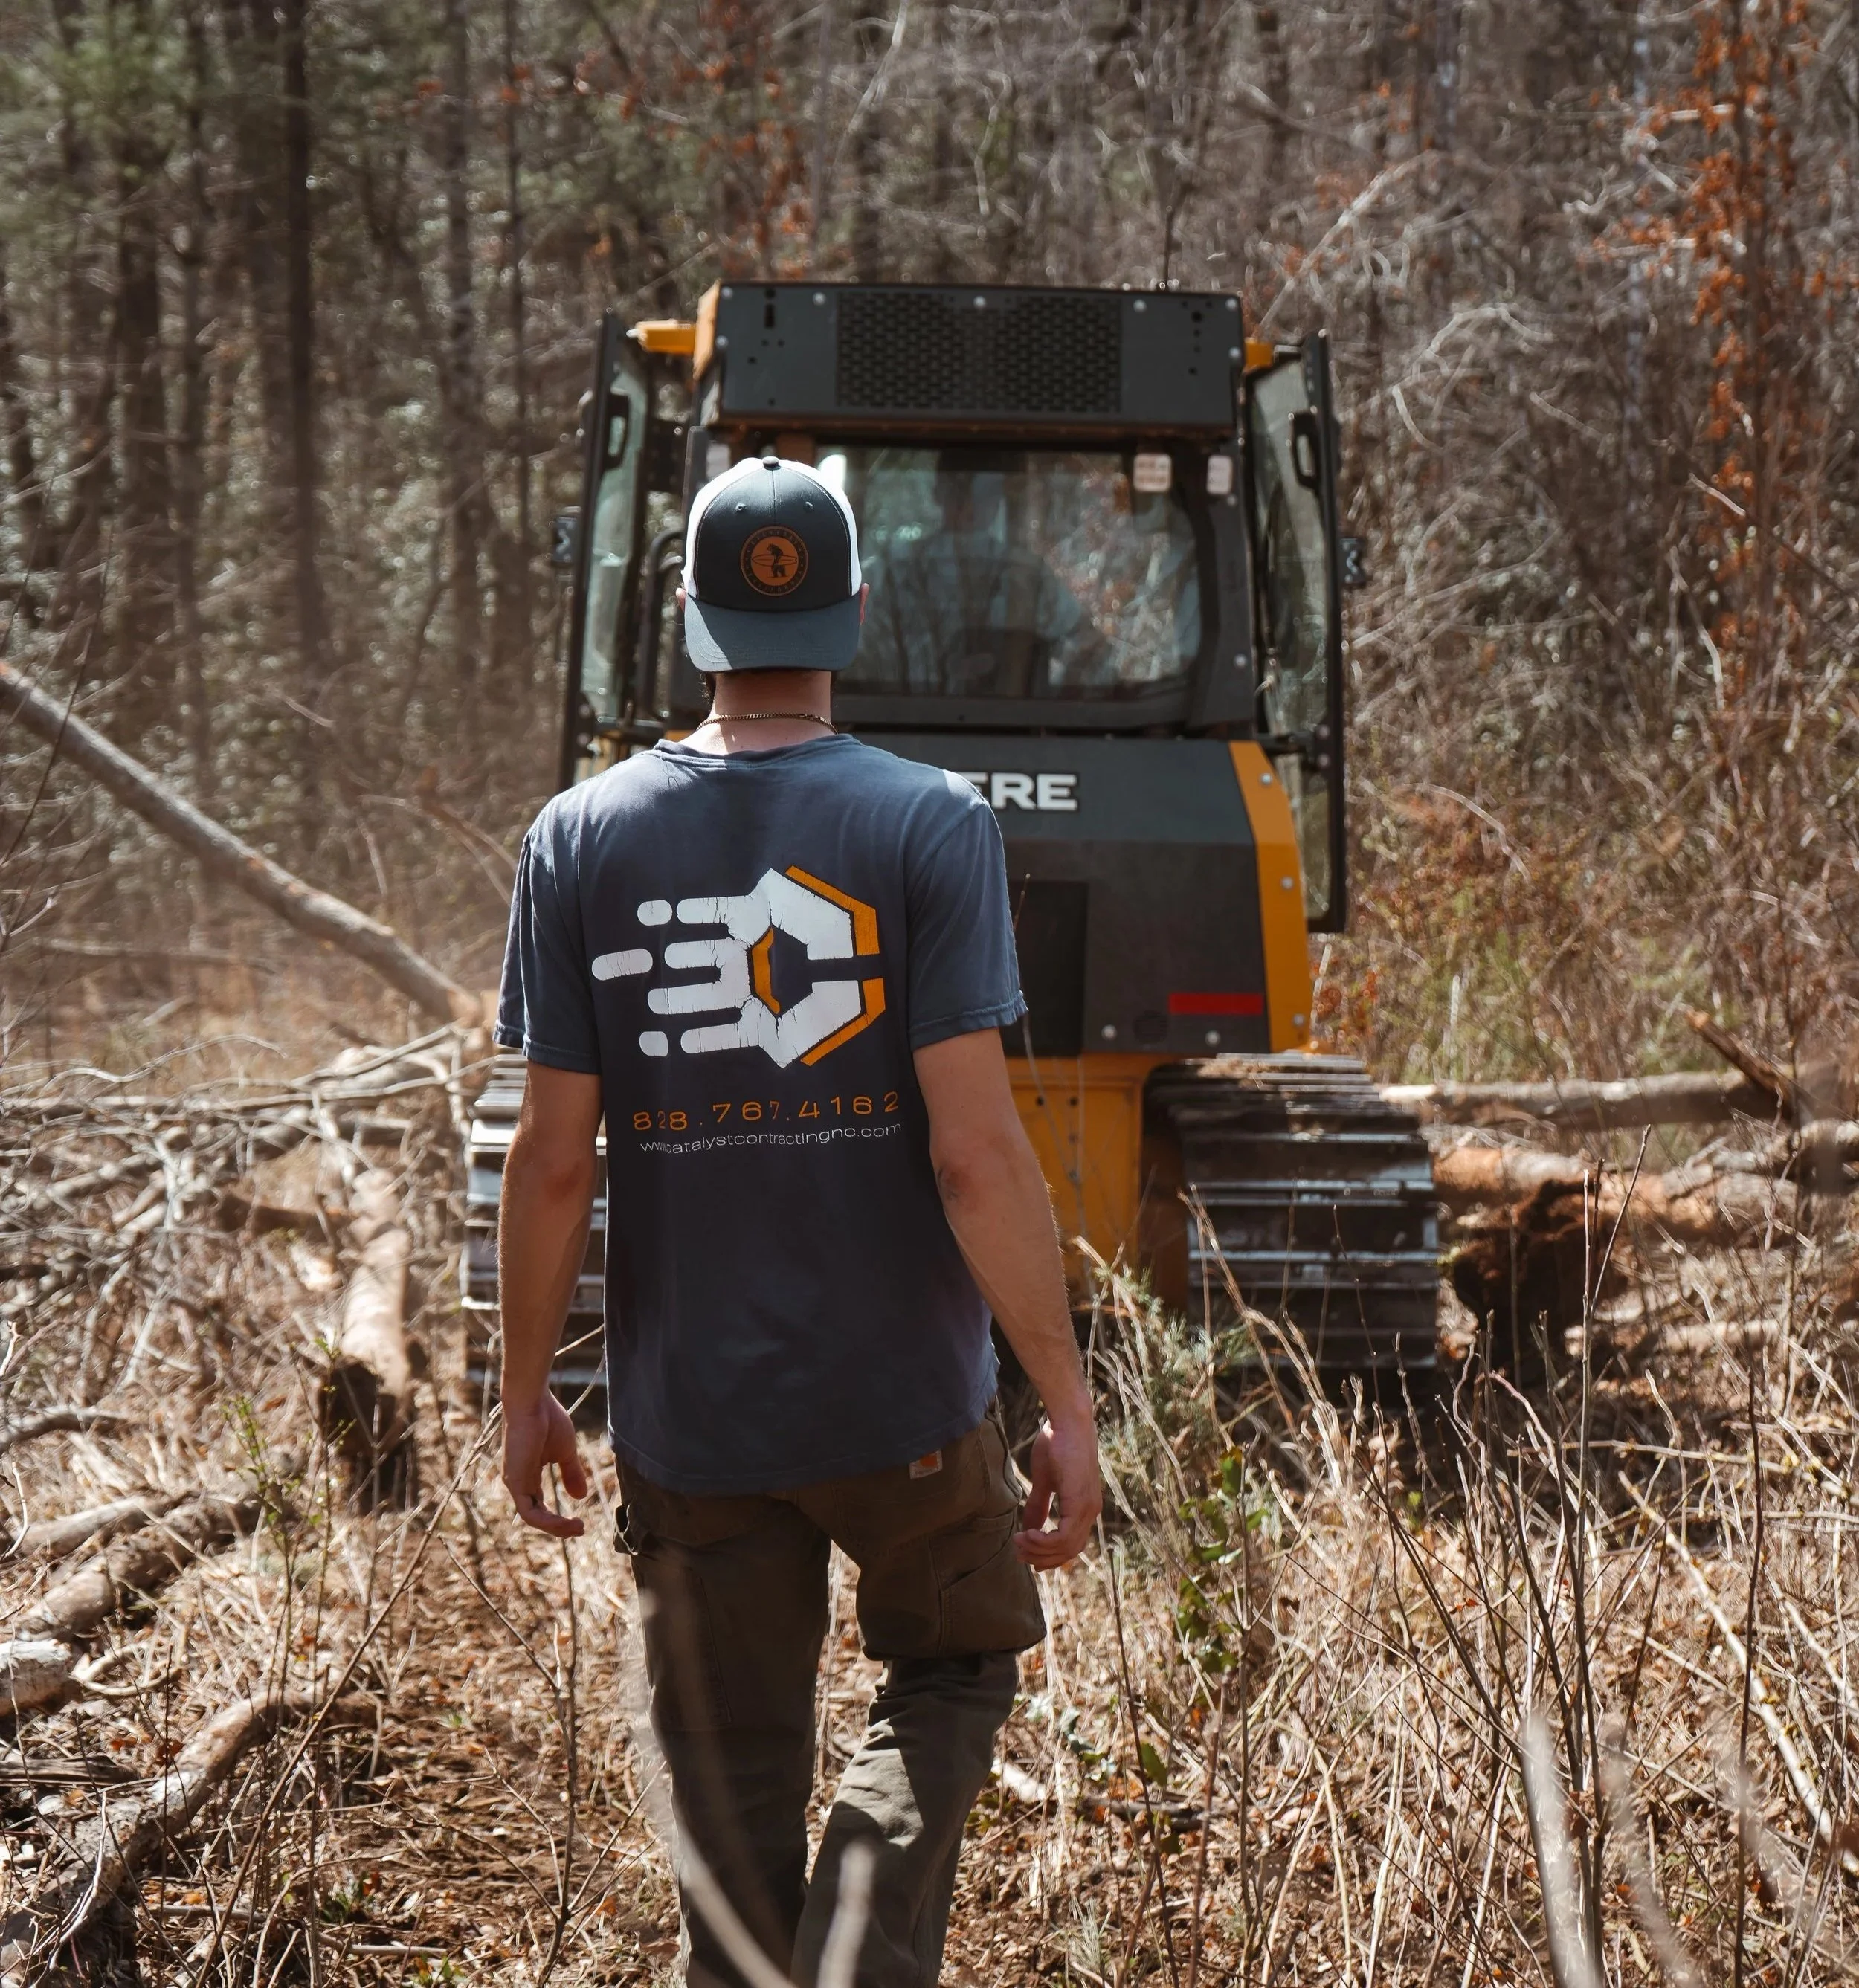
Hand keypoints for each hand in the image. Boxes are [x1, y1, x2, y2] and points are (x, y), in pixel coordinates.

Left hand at [501, 1394, 588, 1537]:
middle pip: (536, 1516)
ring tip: (578, 1528)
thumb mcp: (565, 1452)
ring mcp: (514, 1483)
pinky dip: (548, 1522)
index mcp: (527, 1475)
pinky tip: (566, 1522)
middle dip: (559, 1527)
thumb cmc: (547, 1420)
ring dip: (556, 1528)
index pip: (539, 1506)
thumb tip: (580, 1496)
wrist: (532, 1402)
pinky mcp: (515, 1483)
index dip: (558, 1518)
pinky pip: (530, 1513)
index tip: (580, 1521)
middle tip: (581, 1529)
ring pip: (533, 1518)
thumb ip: (571, 1473)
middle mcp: (518, 1483)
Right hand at [1014, 1411, 1100, 1569]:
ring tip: (1019, 1541)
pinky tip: (1028, 1533)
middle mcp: (1091, 1511)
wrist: (1068, 1422)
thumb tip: (1029, 1528)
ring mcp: (1088, 1508)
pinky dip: (1045, 1541)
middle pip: (1069, 1551)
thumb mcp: (1044, 1481)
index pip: (1071, 1545)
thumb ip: (1038, 1506)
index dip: (1050, 1556)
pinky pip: (1064, 1536)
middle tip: (1018, 1553)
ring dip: (1039, 1550)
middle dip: (1042, 1558)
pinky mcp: (1080, 1501)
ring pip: (1066, 1547)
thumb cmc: (1056, 1445)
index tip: (1027, 1555)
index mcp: (1084, 1507)